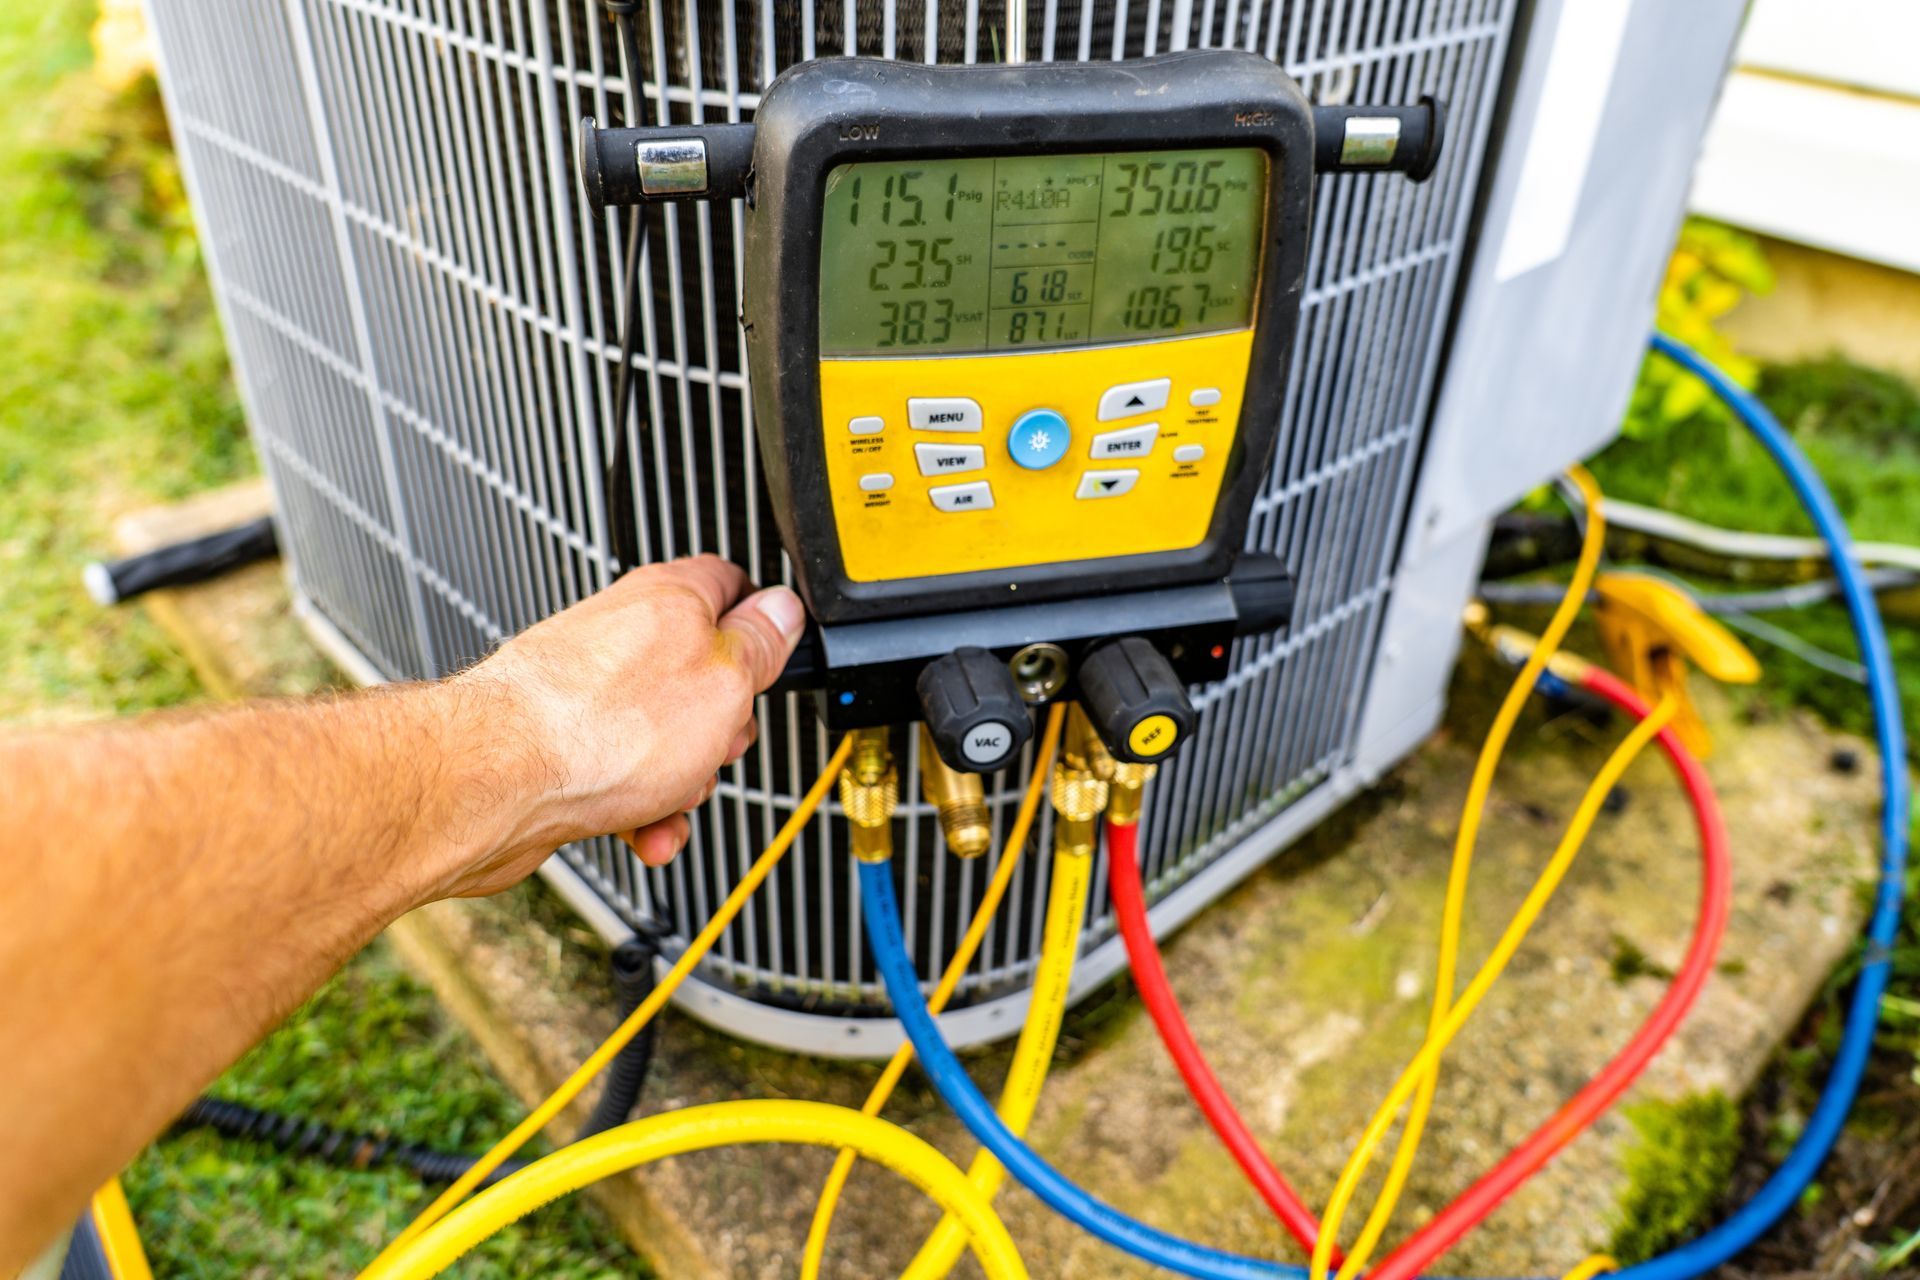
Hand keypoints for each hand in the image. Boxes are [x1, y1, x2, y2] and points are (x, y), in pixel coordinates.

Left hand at [438, 555, 804, 896]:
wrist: (492, 785)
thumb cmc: (597, 726)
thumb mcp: (722, 683)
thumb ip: (758, 645)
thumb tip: (784, 610)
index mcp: (667, 600)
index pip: (730, 586)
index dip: (760, 629)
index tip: (772, 666)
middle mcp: (621, 635)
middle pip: (701, 676)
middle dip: (720, 728)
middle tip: (716, 745)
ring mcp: (585, 691)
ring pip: (663, 737)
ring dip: (681, 781)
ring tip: (669, 798)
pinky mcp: (557, 743)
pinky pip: (620, 774)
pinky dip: (639, 808)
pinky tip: (640, 828)